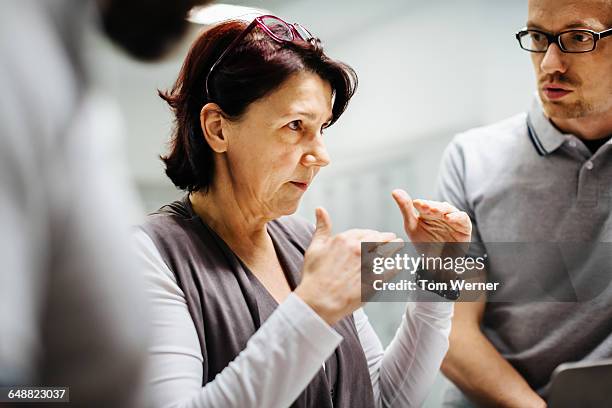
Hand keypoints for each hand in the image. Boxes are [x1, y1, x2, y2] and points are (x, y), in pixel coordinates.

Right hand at [295, 207, 401, 324]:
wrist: (319, 301)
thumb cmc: (314, 276)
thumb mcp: (315, 247)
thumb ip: (322, 227)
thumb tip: (320, 209)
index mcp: (345, 239)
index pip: (364, 232)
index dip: (372, 234)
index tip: (375, 235)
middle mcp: (359, 249)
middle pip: (379, 239)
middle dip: (387, 238)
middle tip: (393, 238)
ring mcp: (368, 264)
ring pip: (388, 251)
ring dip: (396, 247)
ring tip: (400, 246)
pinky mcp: (375, 280)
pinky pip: (392, 269)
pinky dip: (398, 265)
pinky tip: (401, 263)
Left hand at [392, 189, 471, 242]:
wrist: (438, 263)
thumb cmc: (424, 243)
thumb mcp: (412, 226)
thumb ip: (405, 209)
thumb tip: (395, 191)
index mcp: (427, 212)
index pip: (424, 205)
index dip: (421, 204)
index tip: (416, 204)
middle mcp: (441, 213)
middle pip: (437, 206)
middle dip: (431, 206)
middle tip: (424, 206)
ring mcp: (453, 218)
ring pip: (449, 210)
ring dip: (442, 209)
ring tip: (434, 211)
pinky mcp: (464, 226)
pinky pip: (462, 218)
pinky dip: (456, 217)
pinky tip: (448, 218)